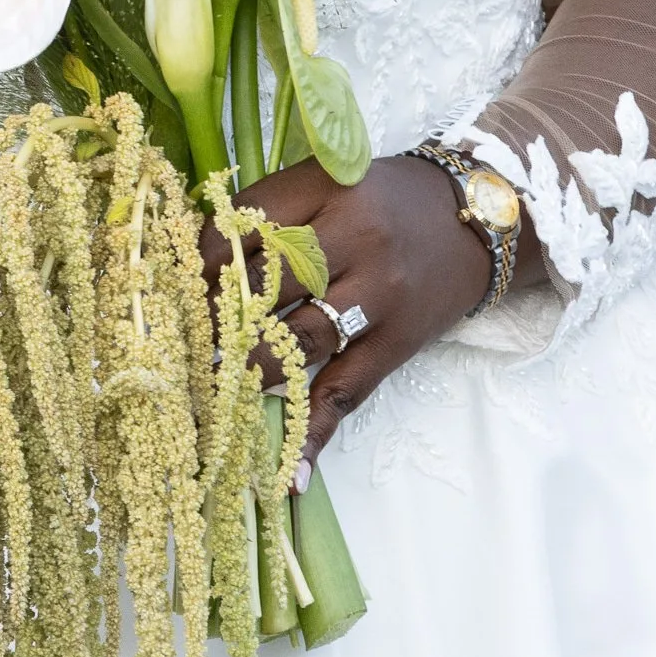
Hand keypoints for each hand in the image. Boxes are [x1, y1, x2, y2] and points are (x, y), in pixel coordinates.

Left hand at [205, 154, 497, 473]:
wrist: (476, 221)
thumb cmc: (385, 200)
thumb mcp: (330, 182)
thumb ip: (272, 211)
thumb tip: (200, 261)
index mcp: (327, 189)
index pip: (248, 224)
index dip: (205, 258)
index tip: (178, 284)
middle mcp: (355, 239)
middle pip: (268, 283)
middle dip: (217, 317)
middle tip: (183, 341)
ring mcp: (379, 295)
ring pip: (298, 340)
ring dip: (248, 366)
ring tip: (210, 386)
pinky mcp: (397, 344)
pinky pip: (346, 393)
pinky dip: (313, 434)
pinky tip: (287, 474)